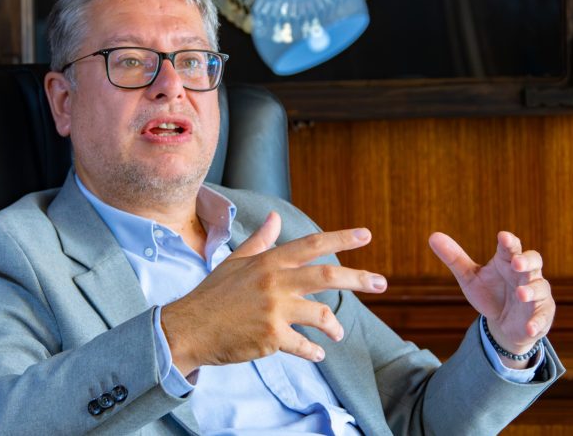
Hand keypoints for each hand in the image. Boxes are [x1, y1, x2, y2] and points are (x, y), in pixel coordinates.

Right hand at [161, 212, 386, 374]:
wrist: (191, 327)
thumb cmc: (214, 294)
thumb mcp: (236, 262)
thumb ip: (261, 241)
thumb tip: (276, 219)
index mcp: (268, 261)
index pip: (311, 245)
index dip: (341, 239)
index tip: (366, 235)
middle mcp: (275, 282)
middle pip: (328, 277)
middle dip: (360, 279)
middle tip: (382, 284)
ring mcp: (274, 311)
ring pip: (322, 316)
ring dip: (335, 327)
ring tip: (337, 333)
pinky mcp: (271, 337)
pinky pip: (305, 345)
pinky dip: (314, 351)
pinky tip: (316, 353)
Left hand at [428, 231, 554, 367]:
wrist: (503, 323)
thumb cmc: (489, 292)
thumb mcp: (469, 277)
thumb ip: (454, 258)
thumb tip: (433, 236)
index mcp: (508, 261)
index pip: (511, 248)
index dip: (509, 242)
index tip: (502, 237)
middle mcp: (526, 275)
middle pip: (533, 262)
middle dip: (526, 262)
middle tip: (515, 263)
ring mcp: (537, 295)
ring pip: (540, 288)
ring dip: (531, 290)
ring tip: (520, 293)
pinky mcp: (540, 315)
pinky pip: (541, 318)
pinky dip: (536, 322)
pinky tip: (529, 327)